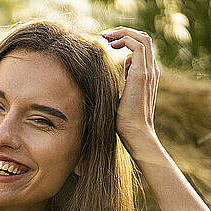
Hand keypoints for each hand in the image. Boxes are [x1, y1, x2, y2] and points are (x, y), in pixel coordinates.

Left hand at [99, 26, 160, 147]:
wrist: (135, 132)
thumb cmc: (126, 119)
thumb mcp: (124, 94)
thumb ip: (127, 79)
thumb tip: (126, 64)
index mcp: (147, 73)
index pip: (141, 46)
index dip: (125, 39)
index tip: (107, 42)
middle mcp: (151, 69)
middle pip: (143, 37)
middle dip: (123, 32)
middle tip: (104, 35)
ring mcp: (148, 71)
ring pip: (142, 38)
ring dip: (122, 33)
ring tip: (105, 37)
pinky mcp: (142, 75)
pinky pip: (138, 46)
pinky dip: (124, 40)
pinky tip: (111, 47)